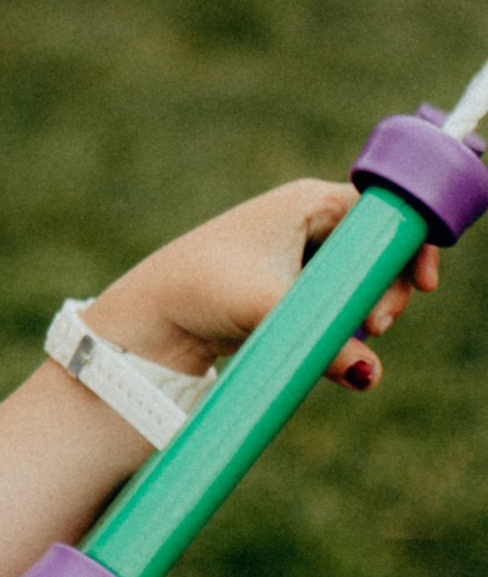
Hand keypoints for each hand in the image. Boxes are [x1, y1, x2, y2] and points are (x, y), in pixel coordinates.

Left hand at [86, 178, 438, 392]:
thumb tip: (368, 375)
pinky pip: (339, 298)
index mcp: (308, 202)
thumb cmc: (202, 291)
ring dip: (367, 307)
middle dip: (387, 287)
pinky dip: (345, 319)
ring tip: (360, 334)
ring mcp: (301, 253)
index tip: (424, 285)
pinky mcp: (292, 286)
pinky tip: (341, 344)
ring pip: (360, 277)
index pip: (382, 210)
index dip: (408, 243)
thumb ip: (326, 341)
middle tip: (376, 325)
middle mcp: (308, 220)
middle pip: (377, 247)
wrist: (153, 318)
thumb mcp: (270, 310)